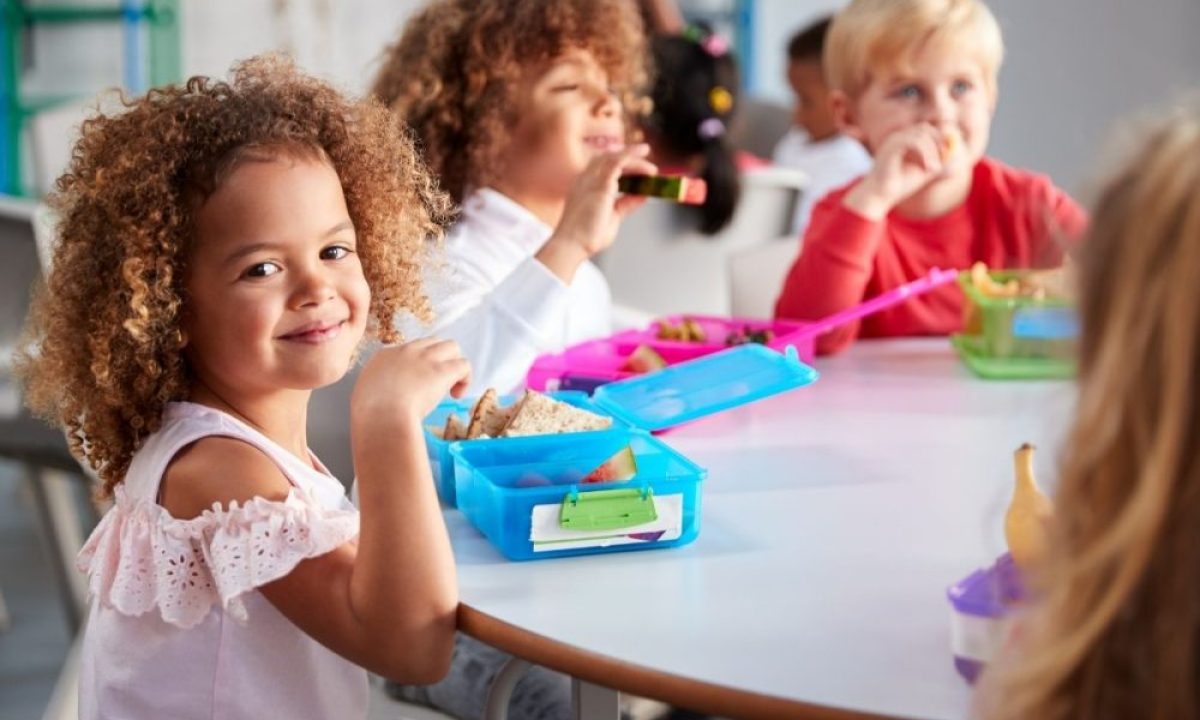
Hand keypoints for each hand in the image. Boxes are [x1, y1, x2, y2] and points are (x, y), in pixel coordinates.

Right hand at [350, 338, 470, 430]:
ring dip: (454, 364)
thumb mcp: (365, 394)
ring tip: (450, 387)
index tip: (416, 386)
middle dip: (438, 360)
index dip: (417, 367)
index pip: (409, 351)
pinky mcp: (443, 370)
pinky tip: (457, 395)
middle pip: (432, 343)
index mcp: (385, 356)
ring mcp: (426, 358)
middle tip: (435, 384)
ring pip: (451, 347)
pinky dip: (465, 379)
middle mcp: (407, 351)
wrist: (382, 416)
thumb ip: (377, 389)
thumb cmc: (370, 414)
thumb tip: (386, 396)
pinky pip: (464, 365)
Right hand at [536, 144, 656, 281]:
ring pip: (614, 158)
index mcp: (585, 186)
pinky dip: (634, 162)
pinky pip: (618, 162)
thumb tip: (643, 195)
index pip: (604, 168)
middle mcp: (586, 179)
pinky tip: (648, 170)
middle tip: (649, 168)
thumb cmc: (587, 237)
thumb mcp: (613, 216)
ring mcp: (591, 179)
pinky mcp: (600, 183)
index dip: (622, 167)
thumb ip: (626, 204)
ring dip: (635, 159)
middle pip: (608, 159)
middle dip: (629, 159)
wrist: (572, 245)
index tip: (639, 173)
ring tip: (652, 169)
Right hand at [844, 124, 950, 219]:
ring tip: (935, 169)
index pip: (927, 129)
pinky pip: (914, 141)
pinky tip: (929, 168)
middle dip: (938, 143)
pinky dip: (926, 153)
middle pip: (926, 128)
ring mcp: (893, 141)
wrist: (879, 196)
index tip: (947, 156)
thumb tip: (955, 152)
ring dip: (933, 150)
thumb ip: (938, 160)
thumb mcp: (925, 171)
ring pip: (922, 134)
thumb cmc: (899, 186)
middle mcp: (897, 137)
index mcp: (903, 140)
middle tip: (943, 160)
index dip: (940, 139)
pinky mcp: (891, 148)